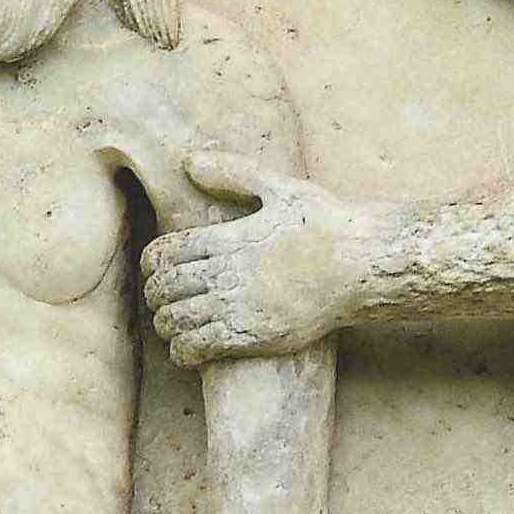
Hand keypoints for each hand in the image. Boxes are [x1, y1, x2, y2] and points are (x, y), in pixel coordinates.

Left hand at [142, 156, 379, 362]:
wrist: (362, 267)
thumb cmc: (326, 224)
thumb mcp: (280, 188)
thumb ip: (233, 174)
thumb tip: (189, 162)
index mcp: (229, 238)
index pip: (165, 253)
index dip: (151, 264)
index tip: (155, 269)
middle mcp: (229, 274)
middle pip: (165, 289)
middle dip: (154, 295)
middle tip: (160, 298)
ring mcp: (240, 307)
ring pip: (176, 321)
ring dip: (165, 324)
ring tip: (171, 324)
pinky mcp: (255, 336)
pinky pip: (200, 348)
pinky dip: (182, 351)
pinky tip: (186, 350)